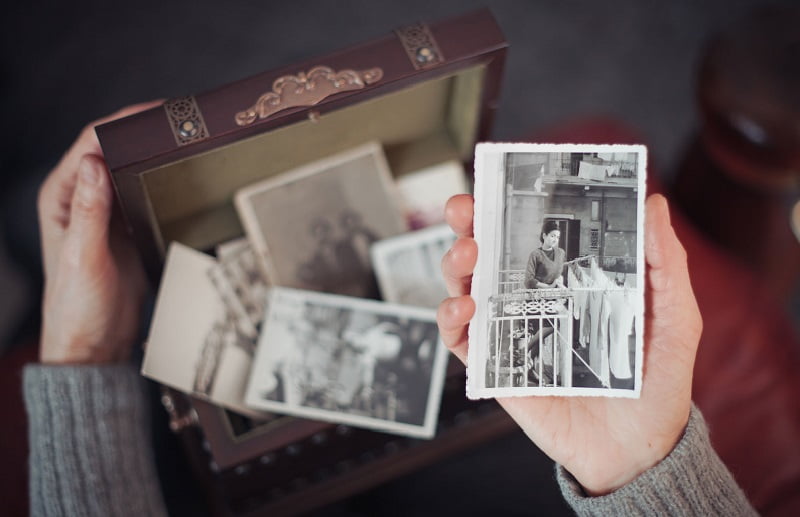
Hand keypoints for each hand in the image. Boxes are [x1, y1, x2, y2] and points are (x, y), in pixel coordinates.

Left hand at [38, 102, 160, 363]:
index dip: (121, 122)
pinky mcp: (128, 228)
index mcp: (61, 199)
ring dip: (154, 154)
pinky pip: (145, 193)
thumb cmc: (78, 309)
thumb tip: (93, 161)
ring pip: (132, 169)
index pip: (90, 145)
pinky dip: (161, 180)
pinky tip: (181, 174)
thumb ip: (89, 210)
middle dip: (143, 131)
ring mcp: (107, 213)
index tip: (154, 112)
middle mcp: (82, 200)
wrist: (97, 345)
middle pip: (113, 150)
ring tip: (185, 140)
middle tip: (179, 120)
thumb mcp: (84, 259)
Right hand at [438, 193, 701, 494]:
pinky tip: (464, 307)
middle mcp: (534, 300)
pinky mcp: (498, 369)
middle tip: (465, 209)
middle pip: (488, 253)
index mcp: (569, 281)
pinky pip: (462, 341)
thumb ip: (665, 264)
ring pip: (466, 287)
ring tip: (467, 254)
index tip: (502, 180)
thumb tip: (653, 203)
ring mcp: (512, 333)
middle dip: (468, 224)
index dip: (512, 205)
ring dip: (456, 265)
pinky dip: (451, 319)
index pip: (533, 233)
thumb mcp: (674, 316)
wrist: (639, 449)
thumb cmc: (658, 381)